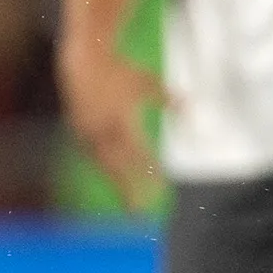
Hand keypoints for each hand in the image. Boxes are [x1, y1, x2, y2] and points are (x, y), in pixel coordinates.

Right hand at [59, 45, 167, 211]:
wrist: (83, 59)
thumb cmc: (120, 70)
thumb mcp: (147, 82)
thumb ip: (167, 99)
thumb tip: (192, 109)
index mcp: (121, 120)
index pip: (139, 154)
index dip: (150, 173)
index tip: (162, 190)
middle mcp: (103, 130)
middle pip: (118, 168)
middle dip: (130, 190)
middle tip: (142, 212)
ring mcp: (88, 132)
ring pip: (104, 165)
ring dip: (117, 184)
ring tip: (131, 204)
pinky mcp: (79, 132)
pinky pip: (95, 156)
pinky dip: (106, 169)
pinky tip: (115, 180)